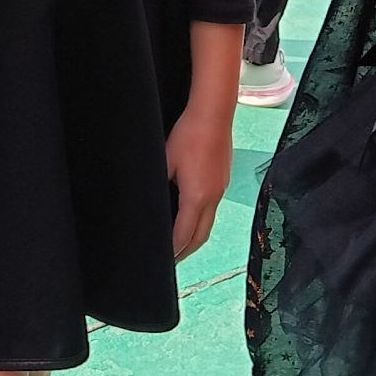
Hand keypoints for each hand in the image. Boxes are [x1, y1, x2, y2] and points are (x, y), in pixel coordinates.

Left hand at [166, 105, 232, 258]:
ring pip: (208, 223)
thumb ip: (160, 185)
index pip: (184, 235)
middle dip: (186, 251)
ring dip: (195, 237)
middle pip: (200, 236)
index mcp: (197, 197)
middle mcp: (213, 197)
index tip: (165, 261)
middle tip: (173, 260)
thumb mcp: (165, 162)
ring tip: (181, 243)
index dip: (174, 250)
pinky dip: (201, 220)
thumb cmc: (189, 134)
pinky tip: (191, 215)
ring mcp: (221, 189)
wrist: (213, 114)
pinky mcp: (223, 180)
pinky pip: (212, 209)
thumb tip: (152, 201)